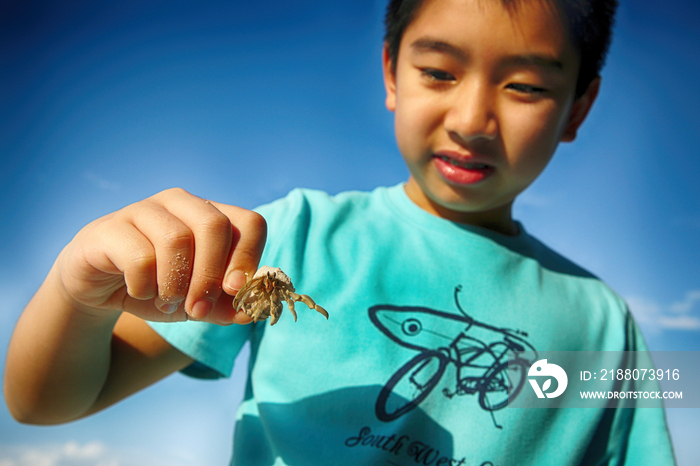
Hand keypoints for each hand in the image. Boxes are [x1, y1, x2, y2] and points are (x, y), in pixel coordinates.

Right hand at [56, 188, 265, 323]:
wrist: (98, 288)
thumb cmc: (158, 288)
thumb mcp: (197, 303)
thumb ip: (226, 307)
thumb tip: (251, 313)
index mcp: (210, 215)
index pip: (249, 223)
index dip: (249, 257)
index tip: (236, 291)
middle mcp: (180, 204)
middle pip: (215, 226)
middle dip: (211, 276)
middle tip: (198, 309)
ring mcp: (144, 210)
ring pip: (177, 239)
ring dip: (175, 285)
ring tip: (168, 302)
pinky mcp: (110, 228)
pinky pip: (139, 257)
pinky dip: (145, 286)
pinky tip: (139, 292)